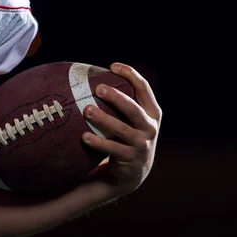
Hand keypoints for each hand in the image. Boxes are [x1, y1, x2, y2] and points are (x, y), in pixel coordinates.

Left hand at [82, 63, 161, 194]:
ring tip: (86, 110)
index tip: (113, 66)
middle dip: (116, 97)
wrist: (136, 170)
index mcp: (152, 112)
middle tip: (98, 88)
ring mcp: (142, 144)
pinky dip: (98, 142)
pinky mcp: (130, 158)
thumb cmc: (129, 134)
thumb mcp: (134, 118)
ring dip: (103, 119)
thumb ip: (124, 101)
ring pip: (121, 129)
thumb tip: (94, 76)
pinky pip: (112, 149)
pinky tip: (84, 136)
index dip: (130, 75)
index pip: (144, 88)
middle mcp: (150, 127)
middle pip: (133, 108)